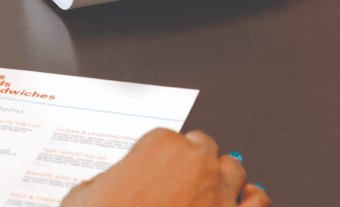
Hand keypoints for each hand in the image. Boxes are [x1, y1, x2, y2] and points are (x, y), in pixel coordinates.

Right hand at [61, 128, 269, 206]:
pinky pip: (257, 204)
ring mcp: (219, 192)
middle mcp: (195, 161)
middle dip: (193, 164)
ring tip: (213, 191)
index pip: (169, 139)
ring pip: (233, 169)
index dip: (161, 160)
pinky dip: (251, 202)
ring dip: (224, 178)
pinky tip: (243, 203)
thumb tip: (105, 187)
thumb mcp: (82, 196)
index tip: (155, 174)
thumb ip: (102, 182)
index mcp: (160, 143)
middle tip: (179, 184)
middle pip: (204, 147)